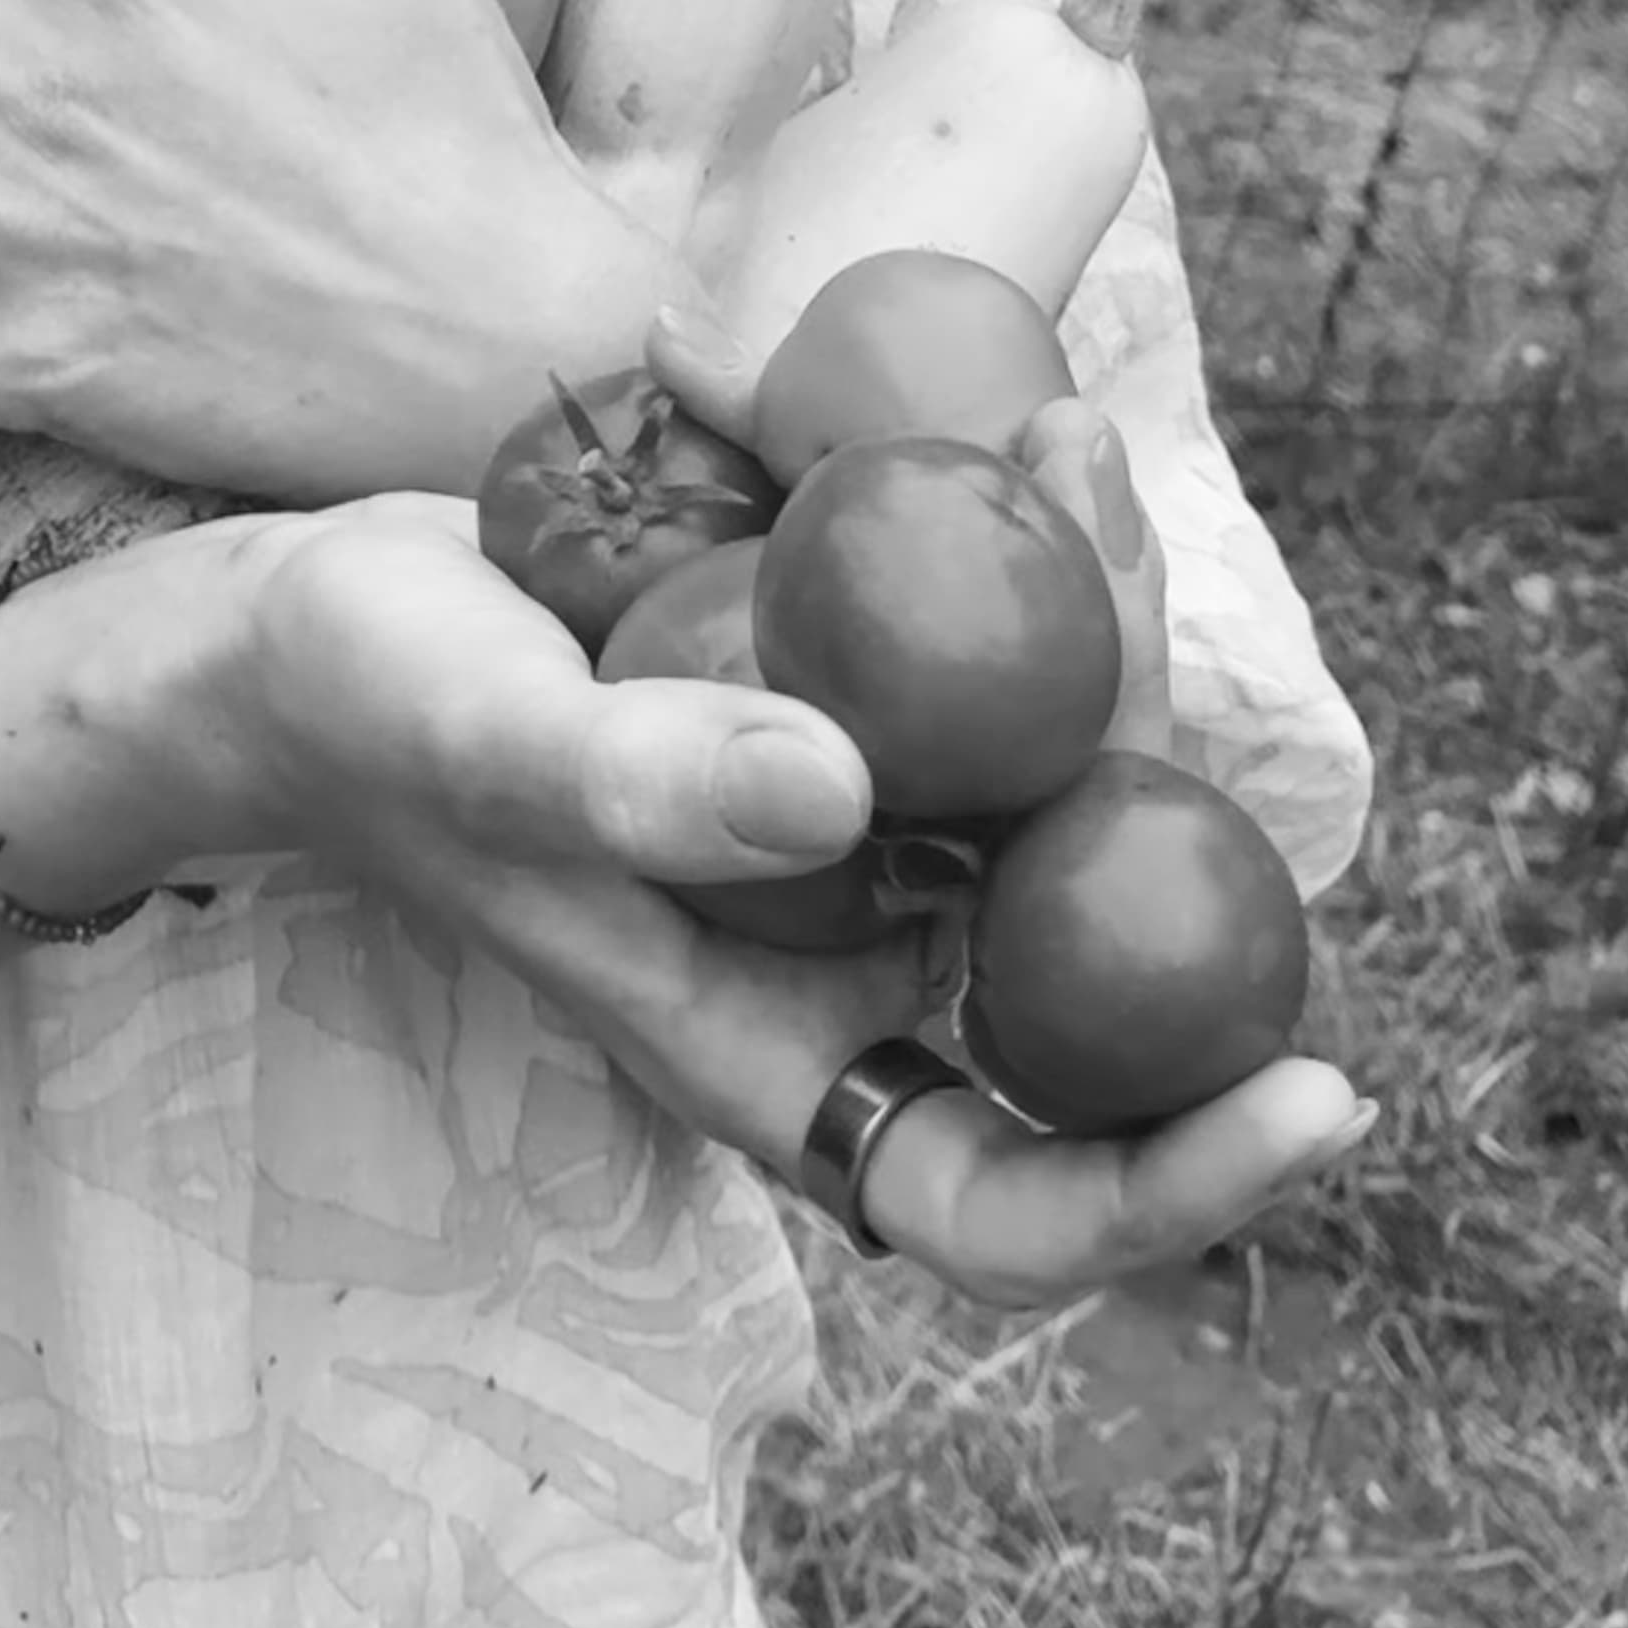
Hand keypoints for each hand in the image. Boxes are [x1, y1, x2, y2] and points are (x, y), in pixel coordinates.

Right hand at [198, 503, 1370, 1313]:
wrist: (302, 622)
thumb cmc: (366, 717)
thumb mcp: (484, 746)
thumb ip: (639, 786)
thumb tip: (847, 797)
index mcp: (777, 1056)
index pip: (1011, 1197)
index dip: (1176, 1181)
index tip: (1324, 1091)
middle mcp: (847, 962)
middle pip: (1081, 932)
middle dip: (1154, 762)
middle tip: (1120, 557)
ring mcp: (856, 833)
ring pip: (1056, 772)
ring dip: (1096, 620)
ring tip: (1063, 441)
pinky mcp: (848, 705)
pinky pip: (990, 663)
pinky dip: (1023, 555)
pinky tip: (1020, 429)